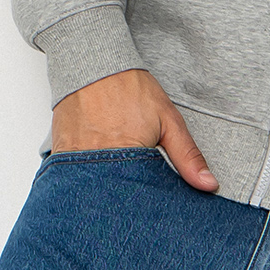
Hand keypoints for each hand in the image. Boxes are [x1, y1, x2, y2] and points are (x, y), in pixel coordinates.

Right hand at [51, 68, 217, 191]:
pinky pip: (72, 178)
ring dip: (102, 192)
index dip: (147, 205)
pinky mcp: (60, 154)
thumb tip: (209, 185)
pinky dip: (82, 182)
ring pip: (91, 191)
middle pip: (113, 199)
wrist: (93, 63)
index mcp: (128, 155)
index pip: (140, 199)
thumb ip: (188, 156)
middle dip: (123, 203)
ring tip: (112, 187)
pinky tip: (92, 178)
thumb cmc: (131, 90)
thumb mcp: (169, 121)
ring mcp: (75, 158)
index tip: (150, 205)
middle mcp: (98, 160)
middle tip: (131, 199)